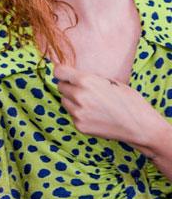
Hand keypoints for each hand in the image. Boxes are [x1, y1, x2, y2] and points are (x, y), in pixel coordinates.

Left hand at [54, 64, 171, 157]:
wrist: (139, 126)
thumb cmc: (129, 101)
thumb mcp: (111, 82)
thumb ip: (91, 79)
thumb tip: (74, 76)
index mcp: (87, 81)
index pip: (59, 72)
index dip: (61, 72)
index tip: (64, 73)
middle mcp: (79, 96)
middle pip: (61, 86)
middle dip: (69, 86)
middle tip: (83, 89)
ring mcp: (78, 112)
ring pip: (64, 101)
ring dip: (72, 100)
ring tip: (91, 103)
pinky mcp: (79, 125)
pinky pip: (72, 114)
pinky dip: (78, 113)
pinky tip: (95, 115)